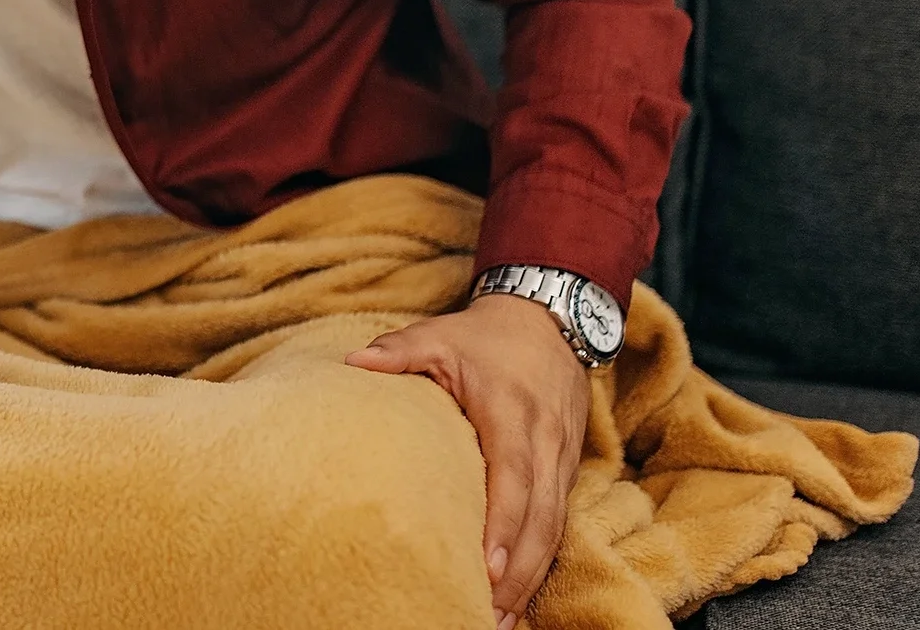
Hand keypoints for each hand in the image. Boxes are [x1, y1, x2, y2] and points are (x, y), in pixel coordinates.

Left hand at [345, 294, 590, 629]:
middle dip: (519, 572)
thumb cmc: (484, 337)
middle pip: (542, 518)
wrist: (547, 320)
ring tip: (501, 620)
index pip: (515, 475)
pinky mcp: (567, 468)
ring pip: (556, 528)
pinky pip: (559, 522)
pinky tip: (518, 595)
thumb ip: (398, 351)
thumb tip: (352, 362)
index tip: (487, 565)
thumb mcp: (440, 335)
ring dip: (532, 578)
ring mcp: (562, 458)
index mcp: (513, 412)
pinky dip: (541, 561)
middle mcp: (546, 442)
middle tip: (487, 613)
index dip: (505, 523)